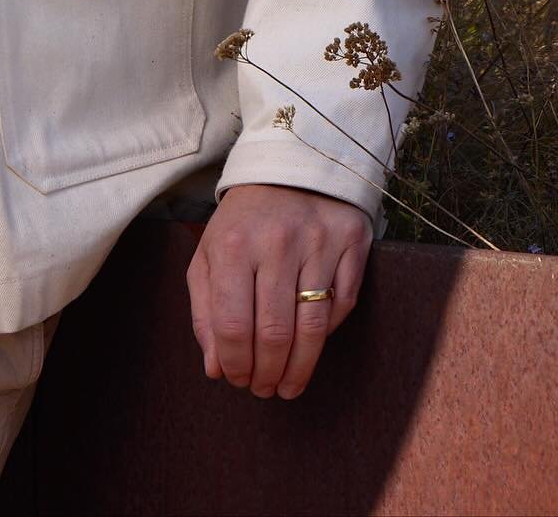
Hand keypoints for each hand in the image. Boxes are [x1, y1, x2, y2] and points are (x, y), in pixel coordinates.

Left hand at [185, 183, 370, 399]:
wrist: (290, 167)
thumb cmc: (243, 221)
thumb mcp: (210, 253)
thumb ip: (205, 309)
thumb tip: (215, 368)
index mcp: (233, 244)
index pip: (232, 324)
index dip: (235, 363)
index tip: (236, 380)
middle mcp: (277, 243)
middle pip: (274, 332)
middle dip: (267, 373)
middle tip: (263, 390)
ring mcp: (319, 243)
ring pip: (313, 327)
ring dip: (299, 369)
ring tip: (286, 386)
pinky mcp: (352, 243)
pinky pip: (343, 305)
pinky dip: (327, 334)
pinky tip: (311, 345)